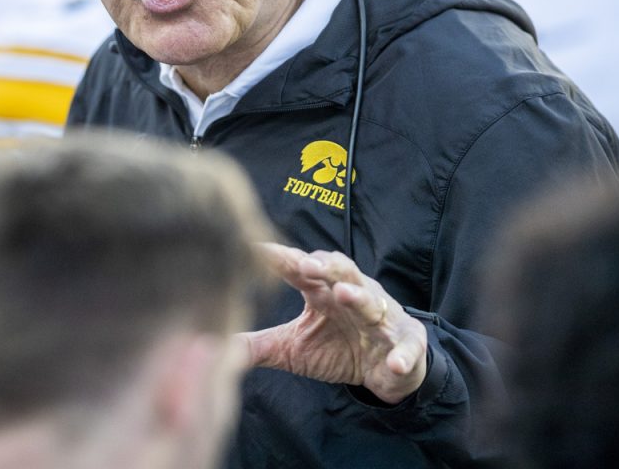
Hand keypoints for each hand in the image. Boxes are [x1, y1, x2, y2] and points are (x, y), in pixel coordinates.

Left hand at [238, 244, 427, 404]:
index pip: (300, 269)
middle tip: (304, 264)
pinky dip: (401, 356)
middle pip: (340, 272)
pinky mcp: (406, 344)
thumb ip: (259, 345)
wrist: (387, 369)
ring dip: (359, 298)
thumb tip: (213, 346)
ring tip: (343, 295)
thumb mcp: (294, 349)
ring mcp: (382, 318)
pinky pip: (405, 348)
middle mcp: (354, 294)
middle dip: (324, 266)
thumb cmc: (338, 349)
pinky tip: (393, 364)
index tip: (257, 250)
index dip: (281, 259)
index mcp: (323, 292)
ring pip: (372, 302)